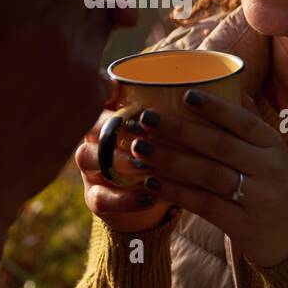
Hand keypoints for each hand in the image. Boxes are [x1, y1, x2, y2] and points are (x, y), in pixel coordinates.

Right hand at [74, 96, 171, 234]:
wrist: (153, 196)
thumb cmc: (166, 154)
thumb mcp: (170, 131)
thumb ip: (173, 113)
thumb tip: (199, 89)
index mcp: (110, 117)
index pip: (102, 100)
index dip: (116, 100)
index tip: (141, 105)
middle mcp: (94, 139)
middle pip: (91, 126)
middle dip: (116, 129)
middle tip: (145, 133)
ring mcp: (90, 169)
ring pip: (88, 158)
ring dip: (119, 162)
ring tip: (147, 167)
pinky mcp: (94, 197)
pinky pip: (101, 197)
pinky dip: (126, 199)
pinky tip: (150, 197)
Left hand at [124, 91, 287, 266]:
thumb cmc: (273, 188)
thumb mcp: (270, 154)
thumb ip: (249, 123)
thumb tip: (229, 83)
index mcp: (272, 145)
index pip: (243, 121)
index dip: (215, 107)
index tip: (185, 94)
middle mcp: (268, 168)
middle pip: (220, 145)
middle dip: (180, 129)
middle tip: (146, 118)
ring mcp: (257, 198)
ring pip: (209, 174)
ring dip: (171, 160)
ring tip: (141, 148)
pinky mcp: (243, 225)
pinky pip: (204, 205)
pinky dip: (176, 192)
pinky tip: (151, 183)